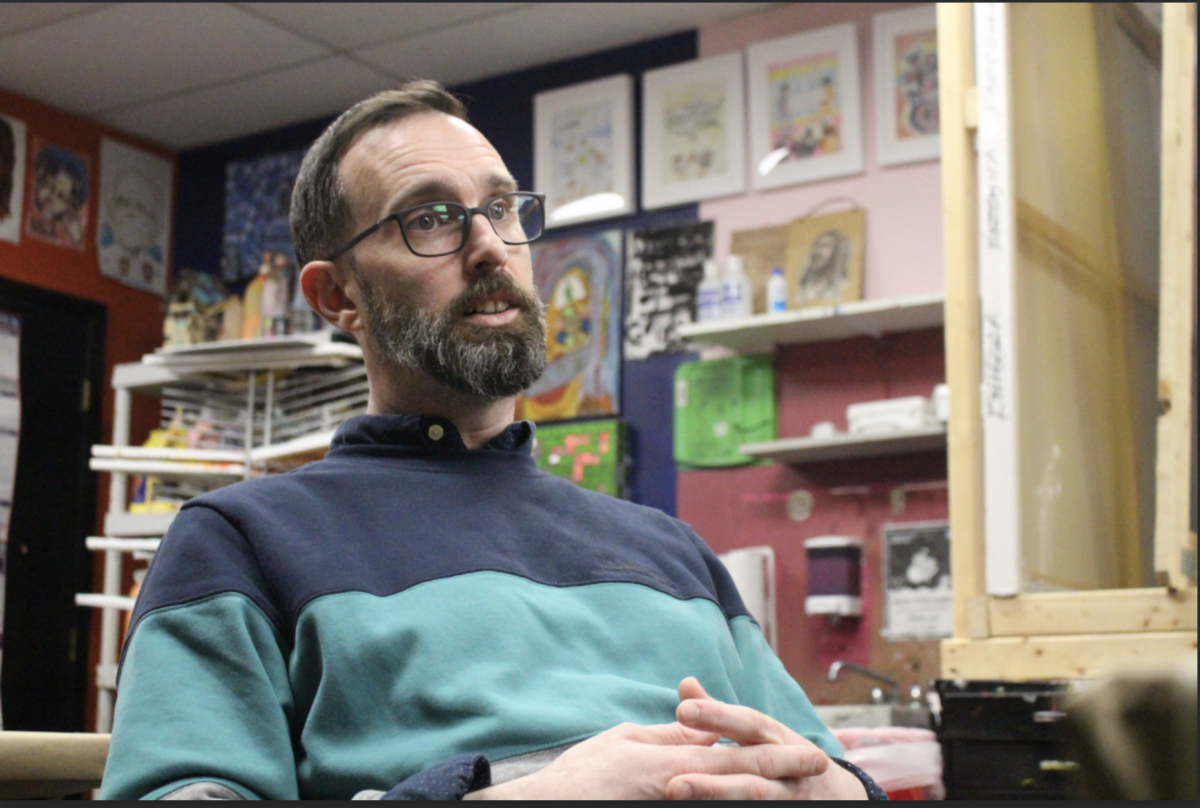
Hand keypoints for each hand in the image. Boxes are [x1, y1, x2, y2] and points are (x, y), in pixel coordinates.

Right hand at [467, 678, 865, 799]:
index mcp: (674, 764)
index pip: (736, 755)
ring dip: (759, 795)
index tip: (809, 753)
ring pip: (727, 802)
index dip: (776, 754)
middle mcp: (680, 789)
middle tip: (818, 770)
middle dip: (784, 776)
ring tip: (796, 792)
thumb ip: (669, 736)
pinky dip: (725, 807)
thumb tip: (705, 730)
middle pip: (743, 782)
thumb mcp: (626, 741)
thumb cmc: (584, 775)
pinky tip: (747, 803)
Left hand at [670, 677, 866, 799]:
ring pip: (755, 799)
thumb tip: (685, 684)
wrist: (837, 798)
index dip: (717, 717)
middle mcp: (788, 770)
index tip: (682, 710)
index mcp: (777, 740)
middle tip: (674, 784)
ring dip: (719, 800)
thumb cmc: (784, 757)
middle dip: (713, 783)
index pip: (748, 725)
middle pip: (752, 774)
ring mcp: (789, 798)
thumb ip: (720, 714)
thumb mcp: (760, 732)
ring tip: (679, 798)